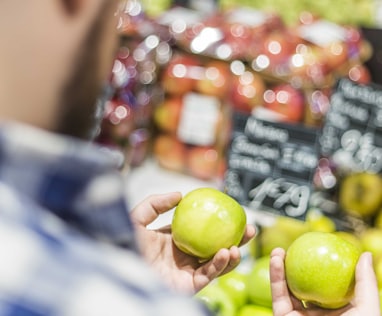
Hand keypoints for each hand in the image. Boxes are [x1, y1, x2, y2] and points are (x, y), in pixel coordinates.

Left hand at [130, 192, 255, 293]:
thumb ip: (156, 204)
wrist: (118, 270)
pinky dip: (220, 264)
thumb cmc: (123, 245)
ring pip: (216, 262)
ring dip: (232, 254)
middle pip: (215, 246)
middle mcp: (184, 256)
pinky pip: (209, 274)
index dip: (217, 222)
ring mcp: (187, 271)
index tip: (231, 212)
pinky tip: (226, 253)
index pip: (201, 230)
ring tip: (239, 243)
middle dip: (234, 239)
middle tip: (249, 228)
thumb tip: (180, 194)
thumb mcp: (138, 218)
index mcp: (174, 240)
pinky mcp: (189, 286)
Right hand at [270, 247, 379, 315]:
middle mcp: (315, 312)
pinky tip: (276, 259)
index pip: (326, 282)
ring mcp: (298, 315)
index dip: (320, 264)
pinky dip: (275, 275)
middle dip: (296, 263)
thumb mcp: (367, 310)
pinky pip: (278, 293)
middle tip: (294, 246)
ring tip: (280, 250)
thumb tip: (364, 254)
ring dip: (280, 266)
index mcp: (336, 310)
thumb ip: (366, 284)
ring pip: (286, 286)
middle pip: (303, 282)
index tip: (316, 246)